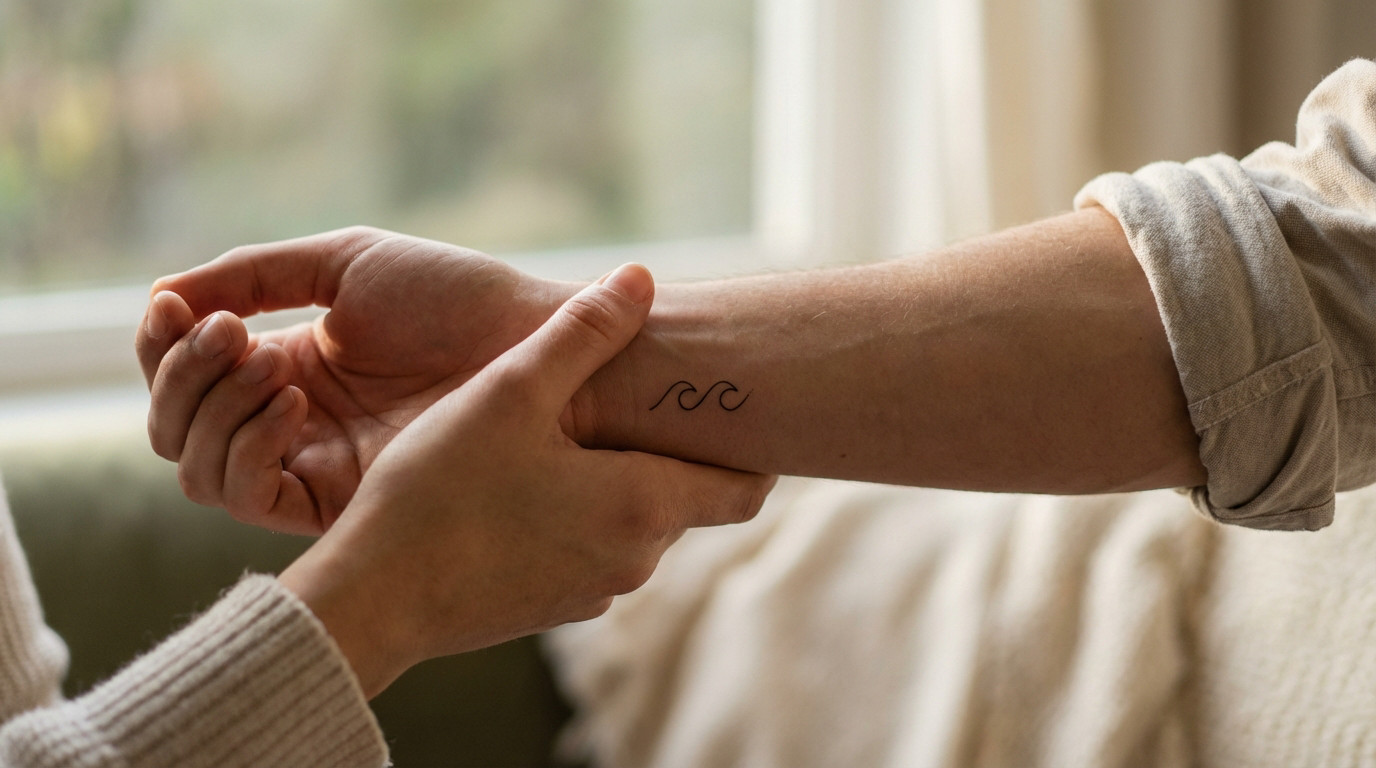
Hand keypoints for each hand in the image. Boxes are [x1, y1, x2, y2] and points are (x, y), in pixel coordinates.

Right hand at [136, 227, 576, 532]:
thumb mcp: (347, 265)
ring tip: (267, 358)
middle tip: (228, 334)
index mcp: (291, 368)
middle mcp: (292, 425)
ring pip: (197, 469)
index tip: (171, 306)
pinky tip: (293, 398)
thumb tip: (162, 292)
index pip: (186, 375)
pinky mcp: (338, 504)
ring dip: (211, 406)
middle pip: (175, 428)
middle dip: (181, 376)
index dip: (163, 344)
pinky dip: (247, 445)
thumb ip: (255, 274)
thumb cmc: (460, 299)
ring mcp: (312, 468)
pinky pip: (249, 498)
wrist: (537, 347)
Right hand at [276, 265, 773, 696]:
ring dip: (605, 483)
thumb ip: (583, 333)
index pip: (746, 487)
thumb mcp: (513, 393)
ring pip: (624, 524)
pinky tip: (510, 488)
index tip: (731, 409)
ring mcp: (589, 593)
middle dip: (656, 449)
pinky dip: (567, 518)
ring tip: (555, 437)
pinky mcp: (545, 609)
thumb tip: (642, 278)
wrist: (372, 600)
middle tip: (622, 398)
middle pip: (680, 497)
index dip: (749, 446)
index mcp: (645, 507)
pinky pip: (581, 551)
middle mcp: (633, 561)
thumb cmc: (441, 493)